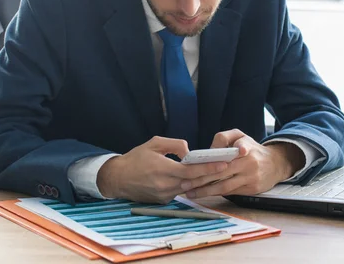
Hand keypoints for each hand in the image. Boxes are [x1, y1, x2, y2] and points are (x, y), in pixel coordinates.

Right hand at [96, 136, 228, 203]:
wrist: (117, 178)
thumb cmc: (136, 158)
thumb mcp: (154, 143)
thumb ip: (174, 145)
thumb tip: (189, 151)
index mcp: (163, 169)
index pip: (191, 171)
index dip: (208, 168)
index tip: (223, 164)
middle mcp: (165, 185)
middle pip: (194, 182)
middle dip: (211, 175)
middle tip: (226, 167)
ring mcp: (164, 195)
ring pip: (189, 188)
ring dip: (202, 181)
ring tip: (216, 172)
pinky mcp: (162, 201)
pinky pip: (180, 192)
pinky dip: (189, 186)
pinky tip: (198, 179)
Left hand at [182, 129, 304, 198]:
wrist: (276, 164)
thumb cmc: (252, 148)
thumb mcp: (240, 135)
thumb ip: (224, 137)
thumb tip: (210, 149)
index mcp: (245, 147)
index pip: (229, 151)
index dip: (216, 159)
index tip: (197, 164)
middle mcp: (249, 163)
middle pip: (221, 172)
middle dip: (201, 179)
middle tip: (184, 183)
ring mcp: (250, 178)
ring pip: (224, 186)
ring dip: (205, 191)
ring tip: (190, 193)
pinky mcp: (251, 189)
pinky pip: (230, 193)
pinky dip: (215, 194)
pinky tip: (202, 195)